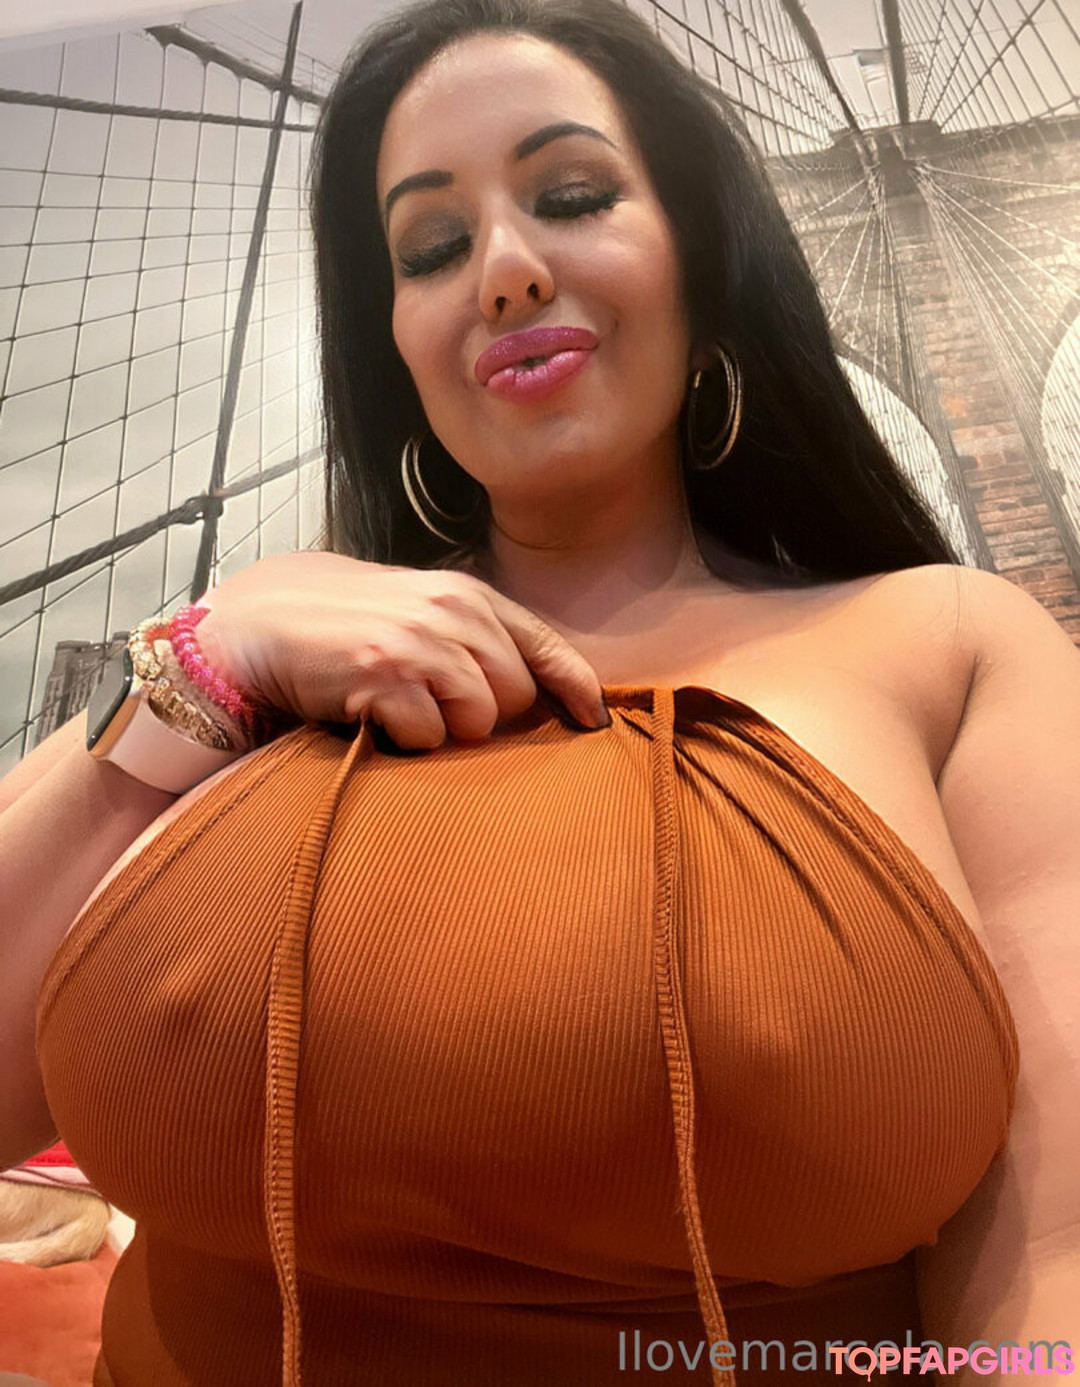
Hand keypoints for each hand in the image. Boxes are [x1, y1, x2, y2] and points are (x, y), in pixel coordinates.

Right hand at [191, 551, 609, 748]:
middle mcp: (452, 612)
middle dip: (485, 713)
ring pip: (478, 718)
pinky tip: (375, 716)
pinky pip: (429, 736)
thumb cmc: (348, 625)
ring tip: (402, 706)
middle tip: (434, 704)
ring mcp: (420, 641)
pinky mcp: (385, 675)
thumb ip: (474, 639)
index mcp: (468, 594)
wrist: (265, 622)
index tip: (596, 721)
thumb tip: (535, 692)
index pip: (545, 643)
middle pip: (515, 694)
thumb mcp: (420, 613)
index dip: (576, 687)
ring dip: (444, 729)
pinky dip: (407, 740)